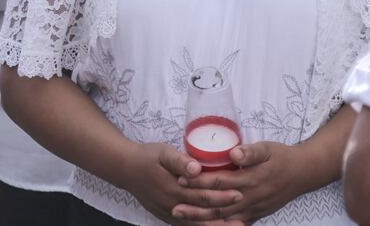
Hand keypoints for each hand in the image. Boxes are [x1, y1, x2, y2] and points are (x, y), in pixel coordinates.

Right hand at [121, 143, 243, 224]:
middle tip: (244, 208)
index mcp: (174, 188)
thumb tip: (196, 168)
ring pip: (197, 223)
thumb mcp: (162, 152)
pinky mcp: (167, 217)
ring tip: (237, 225)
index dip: (221, 195)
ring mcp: (170, 214)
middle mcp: (173, 205)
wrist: (125, 170)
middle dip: (225, 211)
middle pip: (203, 212)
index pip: (202, 194)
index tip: (239, 192)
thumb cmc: (146, 157)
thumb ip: (179, 161)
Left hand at [173, 142, 306, 223]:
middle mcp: (250, 197)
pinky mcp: (256, 215)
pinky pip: (234, 224)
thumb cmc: (282, 157)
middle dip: (195, 206)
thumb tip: (233, 153)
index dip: (200, 180)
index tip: (182, 177)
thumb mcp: (268, 148)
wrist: (302, 174)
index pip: (220, 181)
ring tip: (182, 216)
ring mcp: (253, 209)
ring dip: (202, 219)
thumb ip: (251, 151)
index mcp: (250, 179)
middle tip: (175, 205)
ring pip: (224, 218)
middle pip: (218, 204)